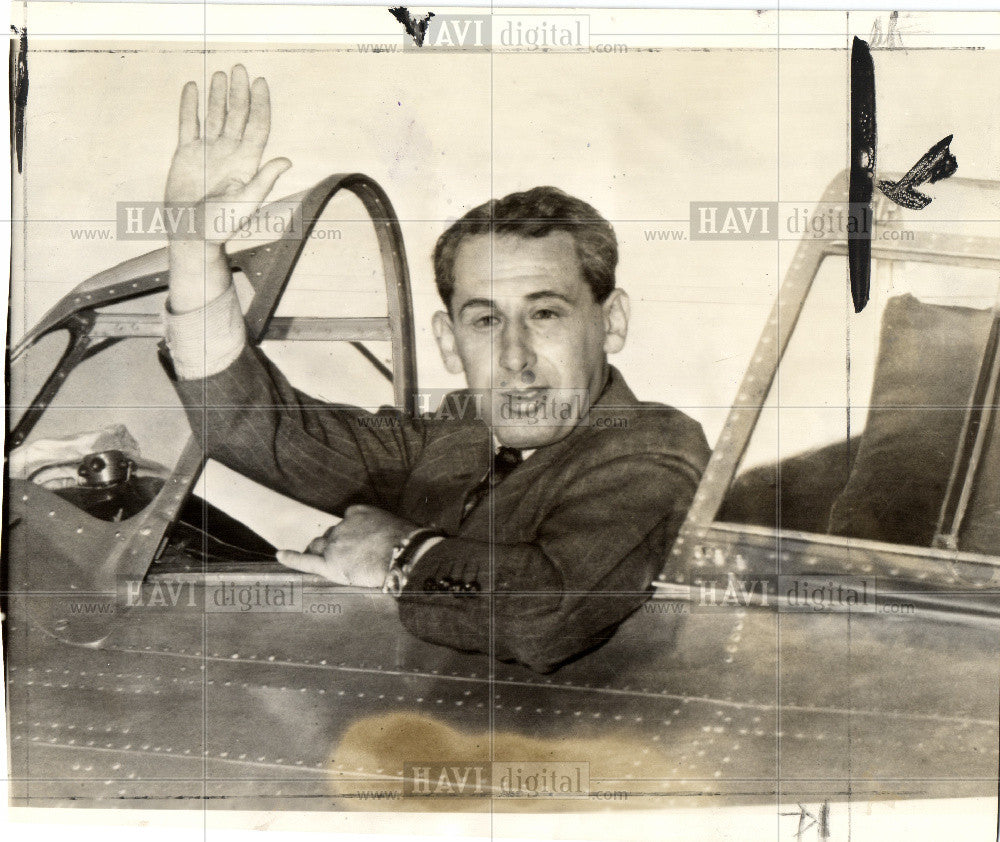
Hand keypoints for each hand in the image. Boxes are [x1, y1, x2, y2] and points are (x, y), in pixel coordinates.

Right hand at [165, 65, 291, 311]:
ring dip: (218, 95)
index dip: (260, 104)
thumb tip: (286, 160)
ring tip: (221, 74)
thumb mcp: (247, 203)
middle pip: (238, 115)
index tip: (260, 82)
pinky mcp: (187, 153)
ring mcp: (208, 151)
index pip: (258, 126)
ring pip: (215, 116)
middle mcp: (230, 152)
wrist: (190, 233)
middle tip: (240, 68)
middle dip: (240, 92)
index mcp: (247, 162)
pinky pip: (189, 124)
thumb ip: (264, 180)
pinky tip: (193, 87)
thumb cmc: (221, 224)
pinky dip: (190, 106)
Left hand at [276, 505, 417, 587]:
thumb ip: (383, 530)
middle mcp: (342, 526)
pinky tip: (280, 555)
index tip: (359, 541)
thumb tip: (388, 542)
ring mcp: (335, 544)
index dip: (351, 533)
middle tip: (350, 557)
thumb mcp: (397, 526)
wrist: (406, 556)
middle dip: (336, 544)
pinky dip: (291, 557)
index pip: (346, 521)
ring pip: (319, 547)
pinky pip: (306, 561)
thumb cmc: (409, 544)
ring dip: (322, 553)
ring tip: (331, 563)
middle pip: (330, 535)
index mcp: (358, 513)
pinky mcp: (330, 564)